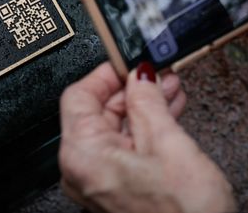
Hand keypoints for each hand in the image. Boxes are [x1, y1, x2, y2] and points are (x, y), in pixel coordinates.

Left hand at [58, 62, 235, 212]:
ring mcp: (100, 180)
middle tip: (156, 73)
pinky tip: (167, 112)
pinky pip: (126, 147)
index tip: (128, 60)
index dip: (105, 74)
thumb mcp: (167, 143)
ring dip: (143, 105)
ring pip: (116, 128)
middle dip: (131, 89)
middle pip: (98, 111)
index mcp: (82, 155)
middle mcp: (83, 169)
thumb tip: (139, 75)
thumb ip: (147, 101)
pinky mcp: (118, 187)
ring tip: (168, 88)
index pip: (79, 96)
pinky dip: (146, 127)